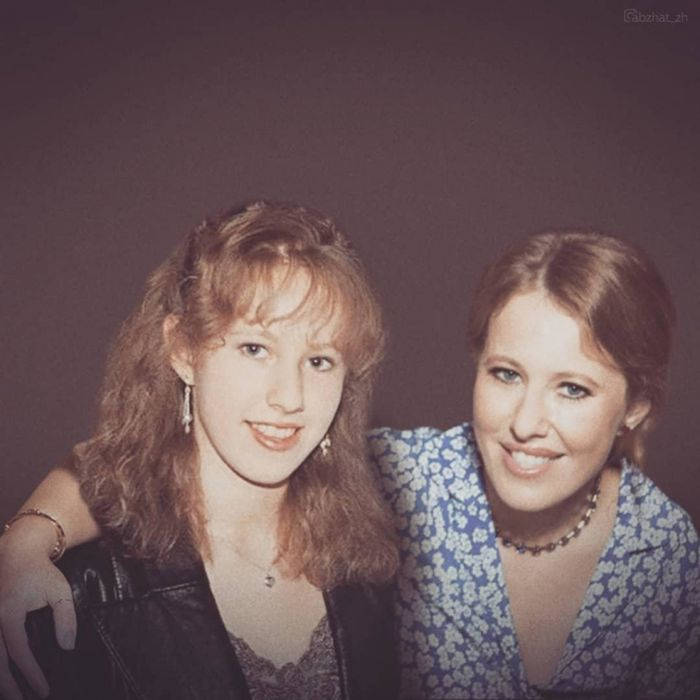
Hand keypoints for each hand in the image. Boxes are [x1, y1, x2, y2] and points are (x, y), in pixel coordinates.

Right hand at [0, 519, 76, 699]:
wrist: (17, 552)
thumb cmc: (41, 573)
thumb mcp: (60, 591)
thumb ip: (66, 618)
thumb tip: (68, 647)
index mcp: (9, 613)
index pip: (19, 652)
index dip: (31, 674)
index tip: (44, 691)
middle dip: (8, 687)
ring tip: (11, 696)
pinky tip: (2, 678)